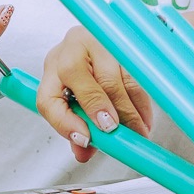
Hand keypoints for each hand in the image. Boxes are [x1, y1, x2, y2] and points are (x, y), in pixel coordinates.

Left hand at [37, 25, 152, 164]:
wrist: (94, 41)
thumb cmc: (79, 73)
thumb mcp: (72, 97)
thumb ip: (76, 127)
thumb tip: (84, 152)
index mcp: (52, 68)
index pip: (49, 98)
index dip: (65, 122)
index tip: (85, 139)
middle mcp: (71, 50)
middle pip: (82, 82)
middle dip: (101, 111)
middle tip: (114, 131)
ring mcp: (98, 43)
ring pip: (113, 80)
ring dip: (127, 112)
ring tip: (136, 133)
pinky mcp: (122, 45)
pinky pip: (134, 77)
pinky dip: (141, 103)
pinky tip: (144, 120)